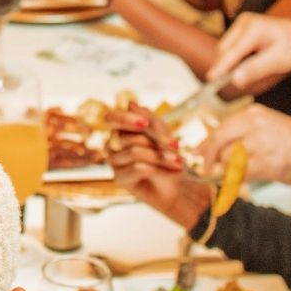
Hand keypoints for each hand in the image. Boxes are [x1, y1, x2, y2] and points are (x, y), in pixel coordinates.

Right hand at [106, 110, 213, 229]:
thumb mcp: (163, 134)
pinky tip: (170, 172)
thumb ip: (149, 118)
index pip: (111, 118)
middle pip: (130, 137)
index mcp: (121, 131)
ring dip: (161, 157)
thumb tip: (130, 103)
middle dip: (157, 141)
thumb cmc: (169, 157)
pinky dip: (158, 169)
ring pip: (135, 152)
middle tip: (176, 146)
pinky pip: (138, 168)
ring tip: (178, 163)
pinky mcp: (120, 179)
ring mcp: (114, 162)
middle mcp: (113, 145)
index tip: (145, 123)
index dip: (124, 118)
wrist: (179, 186)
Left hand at [198, 107, 290, 189]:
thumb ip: (241, 132)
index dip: (204, 143)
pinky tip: (244, 180)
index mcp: (254, 114)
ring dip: (227, 170)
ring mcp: (262, 144)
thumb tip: (211, 144)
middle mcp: (256, 125)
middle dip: (208, 158)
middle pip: (219, 142)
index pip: (219, 128)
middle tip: (206, 169)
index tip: (195, 153)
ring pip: (229, 159)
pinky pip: (242, 175)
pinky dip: (239, 180)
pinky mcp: (267, 164)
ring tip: (235, 173)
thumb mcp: (267, 126)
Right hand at [211, 12, 290, 92]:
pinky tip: (253, 59)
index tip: (211, 78)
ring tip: (256, 65)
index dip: (221, 66)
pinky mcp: (241, 27)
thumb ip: (255, 70)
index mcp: (254, 27)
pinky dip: (237, 57)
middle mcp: (244, 21)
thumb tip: (235, 80)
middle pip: (225, 49)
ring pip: (226, 48)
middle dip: (229, 65)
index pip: (232, 51)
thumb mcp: (278, 61)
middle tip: (243, 78)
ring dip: (233, 61)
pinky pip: (231, 46)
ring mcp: (242, 22)